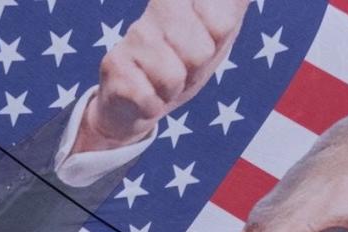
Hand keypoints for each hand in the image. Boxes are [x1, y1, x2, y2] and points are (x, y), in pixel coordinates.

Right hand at [75, 0, 249, 152]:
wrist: (134, 100)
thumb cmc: (184, 62)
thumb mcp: (219, 31)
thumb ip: (232, 5)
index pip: (222, 21)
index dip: (218, 39)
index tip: (207, 39)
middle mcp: (157, 9)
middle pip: (201, 51)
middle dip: (196, 68)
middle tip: (184, 66)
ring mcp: (134, 35)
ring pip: (173, 76)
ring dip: (173, 89)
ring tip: (164, 81)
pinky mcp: (114, 65)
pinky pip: (151, 99)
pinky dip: (152, 106)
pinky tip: (144, 93)